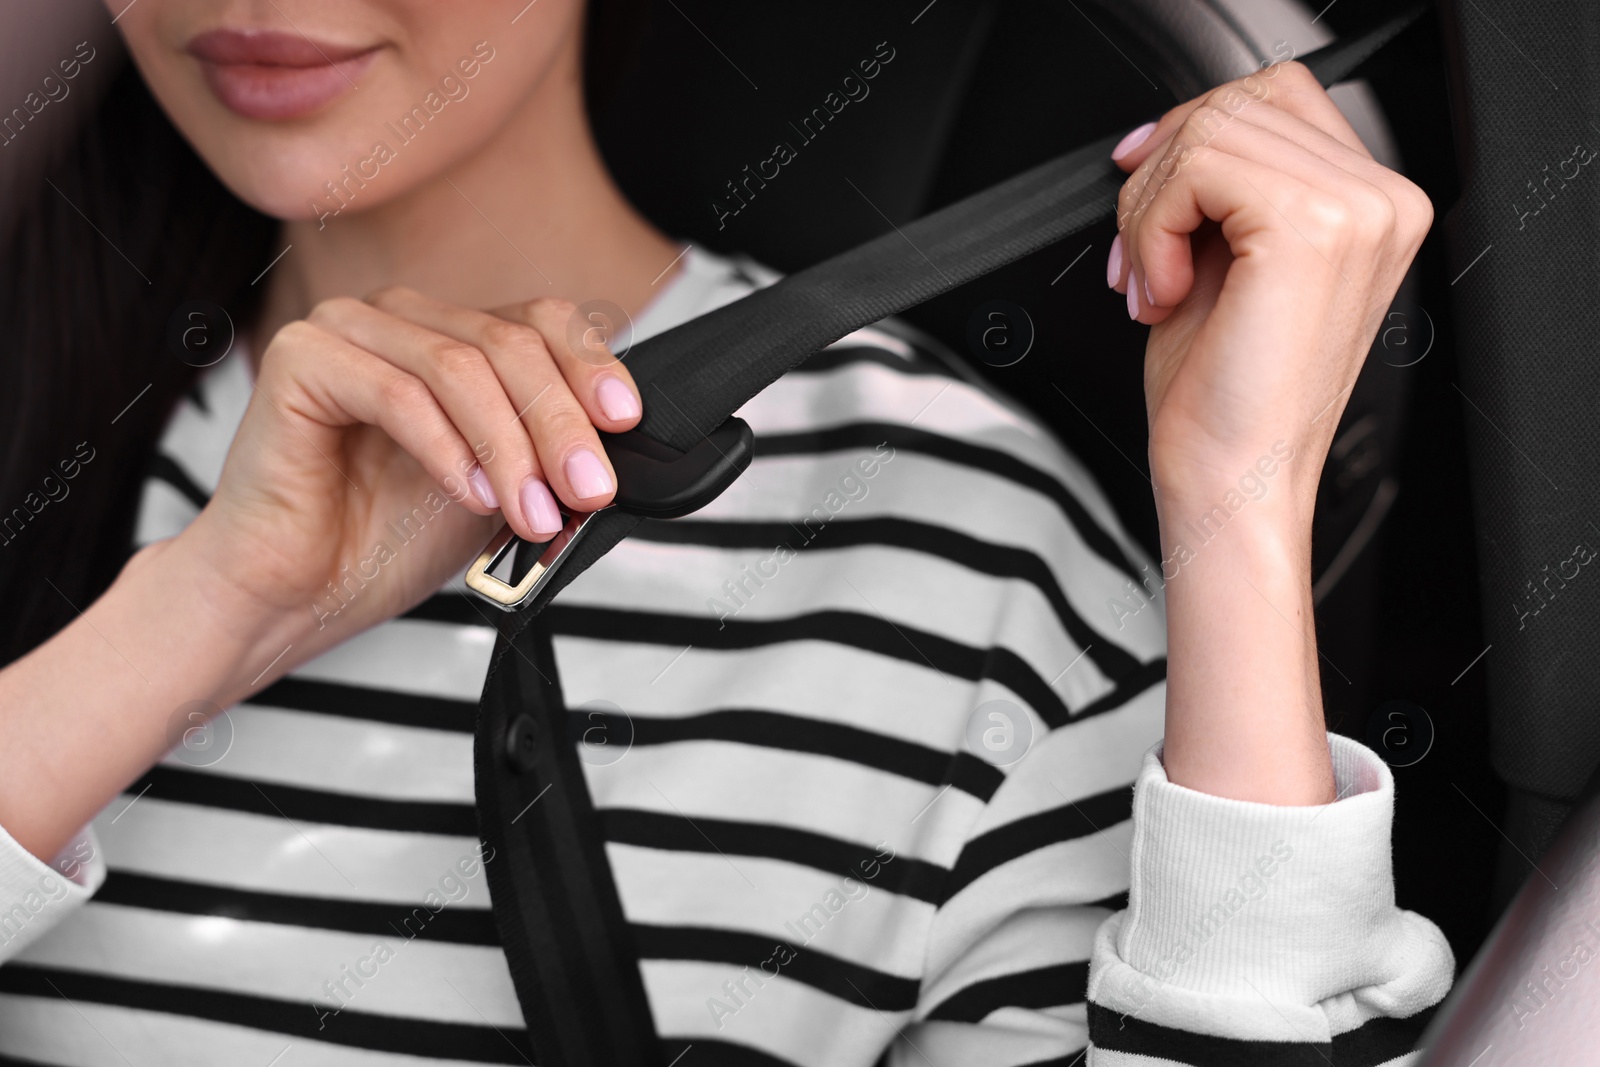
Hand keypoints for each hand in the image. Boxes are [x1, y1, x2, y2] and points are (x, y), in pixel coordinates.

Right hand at [180, 290, 641, 654]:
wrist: (297, 593)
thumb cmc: (383, 539)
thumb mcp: (502, 490)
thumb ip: (549, 456)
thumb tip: (618, 450)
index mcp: (456, 338)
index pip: (544, 322)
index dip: (592, 367)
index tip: (627, 422)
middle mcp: (405, 320)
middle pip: (512, 344)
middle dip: (561, 424)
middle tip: (587, 490)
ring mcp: (350, 329)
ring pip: (462, 366)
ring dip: (511, 446)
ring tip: (531, 511)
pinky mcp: (303, 358)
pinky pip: (398, 392)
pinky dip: (447, 448)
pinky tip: (470, 494)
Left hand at [1103, 61, 1432, 803]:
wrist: (1234, 486)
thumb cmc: (1225, 401)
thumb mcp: (1222, 266)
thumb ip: (1218, 192)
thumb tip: (1165, 138)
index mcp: (1372, 207)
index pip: (1274, 99)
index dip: (1189, 137)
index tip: (1142, 196)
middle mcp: (1381, 200)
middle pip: (1236, 103)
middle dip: (1158, 180)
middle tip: (1141, 264)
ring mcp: (1357, 209)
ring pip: (1209, 130)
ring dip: (1149, 211)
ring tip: (1155, 285)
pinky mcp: (1312, 226)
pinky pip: (1196, 165)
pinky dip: (1152, 226)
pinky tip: (1164, 290)